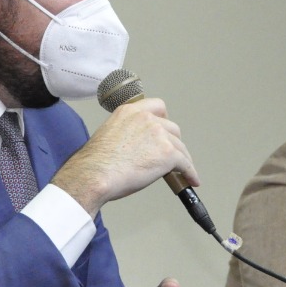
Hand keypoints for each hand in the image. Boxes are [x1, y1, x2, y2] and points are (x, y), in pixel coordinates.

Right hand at [51, 98, 198, 215]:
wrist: (95, 175)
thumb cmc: (96, 163)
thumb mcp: (109, 134)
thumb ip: (127, 133)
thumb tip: (138, 148)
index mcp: (130, 111)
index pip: (157, 106)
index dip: (164, 119)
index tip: (165, 130)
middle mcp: (146, 118)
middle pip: (172, 128)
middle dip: (173, 142)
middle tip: (171, 154)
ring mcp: (159, 135)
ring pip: (180, 147)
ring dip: (182, 159)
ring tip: (182, 172)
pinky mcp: (168, 153)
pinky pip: (185, 164)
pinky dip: (190, 173)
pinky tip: (191, 179)